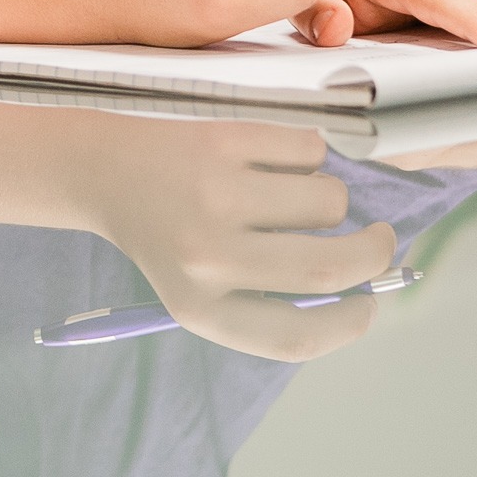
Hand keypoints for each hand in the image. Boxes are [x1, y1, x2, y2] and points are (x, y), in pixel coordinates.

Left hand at [78, 113, 399, 360]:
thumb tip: (361, 289)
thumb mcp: (197, 289)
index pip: (298, 337)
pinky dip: (310, 154)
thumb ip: (266, 301)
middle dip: (374, 254)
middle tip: (378, 239)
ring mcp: (213, 192)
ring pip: (328, 200)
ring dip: (335, 199)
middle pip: (330, 266)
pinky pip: (307, 147)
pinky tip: (278, 159)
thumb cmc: (162, 234)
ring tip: (301, 194)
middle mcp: (207, 255)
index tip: (369, 304)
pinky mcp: (217, 139)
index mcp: (200, 306)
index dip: (350, 325)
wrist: (98, 168)